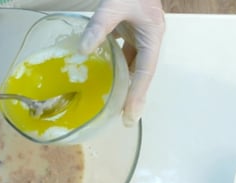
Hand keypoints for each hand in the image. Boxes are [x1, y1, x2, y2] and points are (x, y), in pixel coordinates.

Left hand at [78, 0, 164, 125]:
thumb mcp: (112, 6)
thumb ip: (98, 27)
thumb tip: (83, 51)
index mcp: (152, 36)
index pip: (145, 72)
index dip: (137, 95)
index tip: (129, 116)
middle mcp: (149, 39)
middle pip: (141, 73)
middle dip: (133, 95)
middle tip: (123, 118)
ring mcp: (141, 35)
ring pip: (133, 65)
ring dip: (124, 83)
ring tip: (113, 102)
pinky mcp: (131, 31)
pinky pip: (125, 54)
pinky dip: (116, 66)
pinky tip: (103, 74)